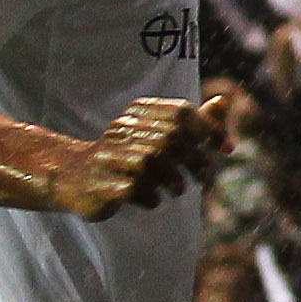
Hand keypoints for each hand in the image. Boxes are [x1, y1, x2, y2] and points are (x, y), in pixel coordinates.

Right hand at [48, 93, 231, 218]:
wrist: (73, 176)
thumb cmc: (125, 156)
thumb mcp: (158, 135)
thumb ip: (192, 121)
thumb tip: (223, 102)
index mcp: (137, 113)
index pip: (181, 112)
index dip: (209, 129)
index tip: (227, 149)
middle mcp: (121, 130)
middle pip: (170, 139)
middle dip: (194, 159)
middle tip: (202, 176)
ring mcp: (108, 157)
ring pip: (151, 162)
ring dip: (173, 179)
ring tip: (178, 189)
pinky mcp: (101, 184)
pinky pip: (134, 188)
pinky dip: (151, 196)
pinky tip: (154, 199)